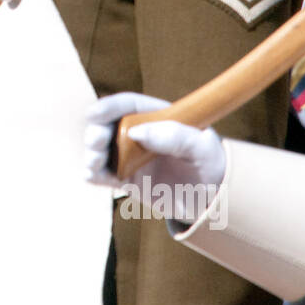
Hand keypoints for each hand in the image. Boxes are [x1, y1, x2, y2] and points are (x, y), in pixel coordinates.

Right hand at [82, 93, 225, 219]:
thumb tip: (137, 132)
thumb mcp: (202, 148)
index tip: (94, 113)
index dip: (109, 107)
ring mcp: (131, 157)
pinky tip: (90, 175)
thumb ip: (175, 136)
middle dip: (96, 132)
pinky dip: (93, 174)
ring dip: (92, 153)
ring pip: (102, 150)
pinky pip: (105, 175)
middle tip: (96, 142)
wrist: (214, 199)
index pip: (128, 105)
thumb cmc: (211, 165)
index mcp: (157, 117)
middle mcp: (139, 134)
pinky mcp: (127, 179)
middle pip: (108, 126)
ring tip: (95, 163)